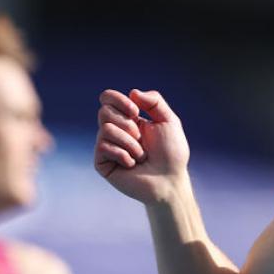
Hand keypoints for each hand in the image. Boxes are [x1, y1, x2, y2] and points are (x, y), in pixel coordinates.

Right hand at [95, 88, 190, 203]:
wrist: (169, 181)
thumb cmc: (171, 153)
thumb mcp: (169, 121)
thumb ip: (154, 101)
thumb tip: (132, 92)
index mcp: (128, 118)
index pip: (107, 98)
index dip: (117, 99)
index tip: (135, 111)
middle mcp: (115, 131)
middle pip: (103, 111)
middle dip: (127, 124)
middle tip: (141, 138)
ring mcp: (107, 147)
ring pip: (106, 129)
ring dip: (130, 142)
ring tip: (141, 156)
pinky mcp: (102, 163)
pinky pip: (103, 146)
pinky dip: (123, 154)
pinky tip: (132, 164)